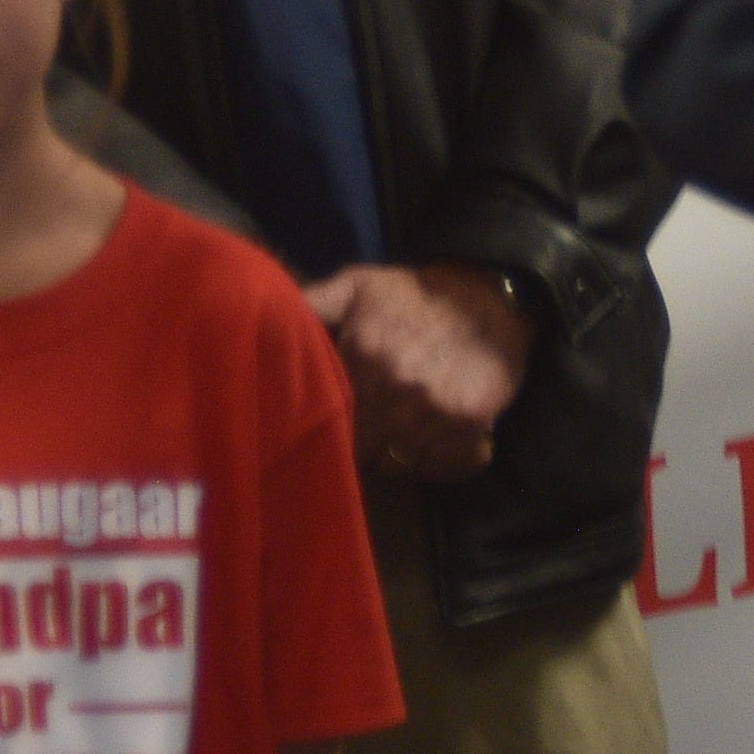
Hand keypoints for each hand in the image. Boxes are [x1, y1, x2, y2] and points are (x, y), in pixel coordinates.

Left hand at [302, 262, 531, 479]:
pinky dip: (439, 462)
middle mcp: (398, 389)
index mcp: (363, 356)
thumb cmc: (416, 295)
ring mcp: (437, 411)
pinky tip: (436, 441)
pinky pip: (444, 467)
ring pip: (400, 462)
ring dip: (398, 454)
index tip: (325, 428)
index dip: (323, 428)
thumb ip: (312, 303)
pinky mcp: (472, 424)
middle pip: (362, 449)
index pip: (326, 419)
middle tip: (367, 430)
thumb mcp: (358, 285)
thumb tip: (260, 320)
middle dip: (361, 444)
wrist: (493, 295)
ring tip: (401, 431)